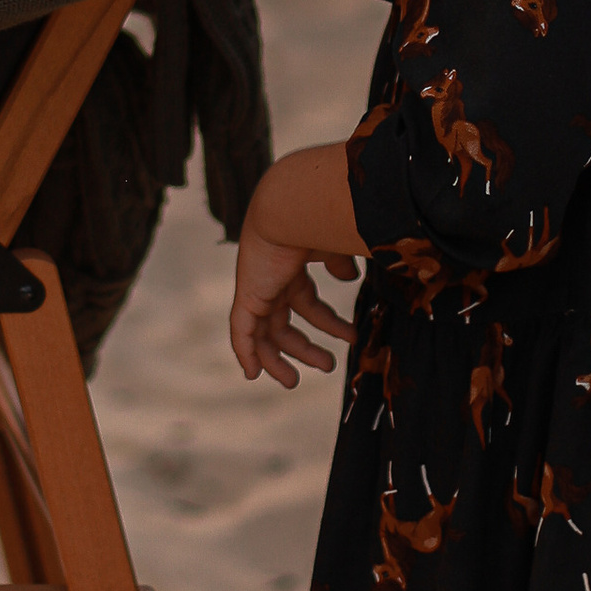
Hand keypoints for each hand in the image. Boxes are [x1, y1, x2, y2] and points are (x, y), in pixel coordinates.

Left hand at [230, 207, 359, 388]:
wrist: (290, 208)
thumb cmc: (318, 220)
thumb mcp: (336, 247)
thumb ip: (340, 263)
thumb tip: (349, 277)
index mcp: (294, 267)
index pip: (308, 301)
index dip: (327, 322)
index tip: (349, 337)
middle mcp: (273, 280)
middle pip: (285, 322)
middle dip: (304, 347)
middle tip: (328, 365)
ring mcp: (258, 289)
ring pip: (264, 334)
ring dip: (278, 359)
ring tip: (294, 382)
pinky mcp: (248, 296)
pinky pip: (241, 332)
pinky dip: (246, 353)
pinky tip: (253, 374)